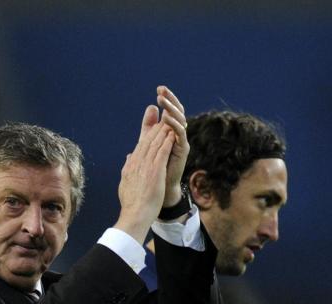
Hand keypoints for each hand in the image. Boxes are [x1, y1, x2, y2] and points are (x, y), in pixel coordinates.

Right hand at [115, 105, 174, 241]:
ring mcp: (145, 166)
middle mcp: (137, 162)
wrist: (135, 214)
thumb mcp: (125, 183)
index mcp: (131, 165)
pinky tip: (172, 133)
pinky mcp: (154, 170)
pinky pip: (162, 151)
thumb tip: (128, 158)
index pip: (141, 144)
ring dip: (163, 130)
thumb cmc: (132, 203)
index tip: (153, 122)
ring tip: (170, 119)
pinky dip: (167, 141)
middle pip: (147, 139)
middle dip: (156, 125)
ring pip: (155, 143)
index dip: (148, 131)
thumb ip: (128, 169)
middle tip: (162, 112)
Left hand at [156, 86, 188, 206]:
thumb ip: (149, 126)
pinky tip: (166, 118)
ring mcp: (181, 141)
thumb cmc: (154, 165)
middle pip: (177, 111)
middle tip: (162, 90)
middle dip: (170, 100)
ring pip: (180, 120)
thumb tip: (150, 107)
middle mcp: (177, 134)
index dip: (167, 99)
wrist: (159, 187)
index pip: (170, 110)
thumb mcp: (148, 142)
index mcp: (170, 131)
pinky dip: (174, 124)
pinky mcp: (183, 149)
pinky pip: (180, 133)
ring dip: (171, 109)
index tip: (159, 88)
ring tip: (163, 101)